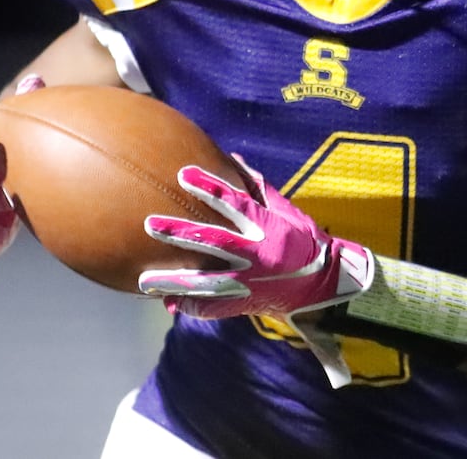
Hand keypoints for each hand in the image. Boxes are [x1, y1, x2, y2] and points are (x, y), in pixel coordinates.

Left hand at [138, 154, 373, 318]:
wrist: (320, 284)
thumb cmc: (302, 240)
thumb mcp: (285, 210)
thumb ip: (258, 187)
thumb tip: (232, 159)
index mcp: (266, 227)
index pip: (234, 203)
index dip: (209, 188)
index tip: (183, 174)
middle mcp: (255, 254)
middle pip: (212, 242)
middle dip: (180, 233)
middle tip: (150, 224)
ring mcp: (248, 282)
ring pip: (206, 282)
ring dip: (175, 281)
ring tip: (145, 281)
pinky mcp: (244, 303)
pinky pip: (213, 307)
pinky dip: (190, 305)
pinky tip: (169, 302)